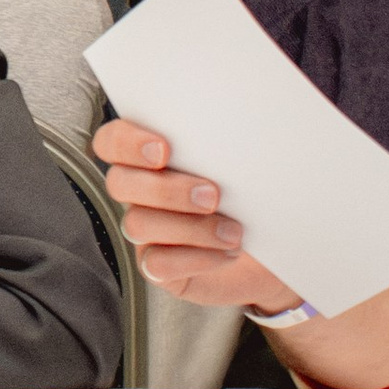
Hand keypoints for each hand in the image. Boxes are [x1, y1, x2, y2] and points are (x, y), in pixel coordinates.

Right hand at [92, 117, 301, 312]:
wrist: (276, 250)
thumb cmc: (255, 198)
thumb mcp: (246, 164)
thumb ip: (226, 143)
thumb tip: (240, 120)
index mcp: (151, 157)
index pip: (112, 141)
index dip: (127, 143)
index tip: (164, 149)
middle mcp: (141, 192)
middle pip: (119, 183)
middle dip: (165, 189)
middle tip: (212, 195)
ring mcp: (147, 231)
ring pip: (137, 225)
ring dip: (190, 227)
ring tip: (233, 231)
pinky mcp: (159, 268)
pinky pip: (155, 264)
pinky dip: (195, 258)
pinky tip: (226, 253)